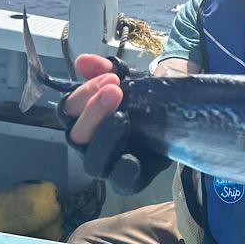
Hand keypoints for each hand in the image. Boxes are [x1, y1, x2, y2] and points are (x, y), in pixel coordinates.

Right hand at [59, 54, 171, 194]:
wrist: (176, 119)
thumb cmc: (144, 101)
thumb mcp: (130, 80)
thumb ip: (108, 71)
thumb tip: (83, 61)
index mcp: (83, 120)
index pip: (67, 110)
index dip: (84, 94)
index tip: (111, 78)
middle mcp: (89, 145)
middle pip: (76, 135)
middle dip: (93, 111)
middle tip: (116, 90)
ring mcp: (107, 165)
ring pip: (92, 162)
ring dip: (105, 136)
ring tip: (123, 116)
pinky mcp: (128, 182)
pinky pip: (120, 182)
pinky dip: (123, 171)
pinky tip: (131, 159)